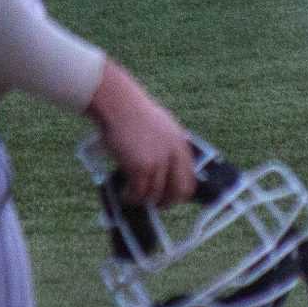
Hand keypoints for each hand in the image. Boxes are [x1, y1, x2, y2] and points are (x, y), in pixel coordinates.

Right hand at [86, 59, 197, 206]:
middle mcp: (174, 154)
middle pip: (178, 192)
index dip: (178, 193)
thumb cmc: (132, 113)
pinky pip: (138, 192)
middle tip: (152, 203)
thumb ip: (167, 148)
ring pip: (155, 194)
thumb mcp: (161, 128)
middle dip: (165, 202)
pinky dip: (130, 197)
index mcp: (181, 144)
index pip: (190, 180)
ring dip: (143, 199)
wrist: (117, 103)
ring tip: (132, 196)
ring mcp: (158, 161)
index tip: (166, 197)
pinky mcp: (141, 166)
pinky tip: (123, 193)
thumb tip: (164, 173)